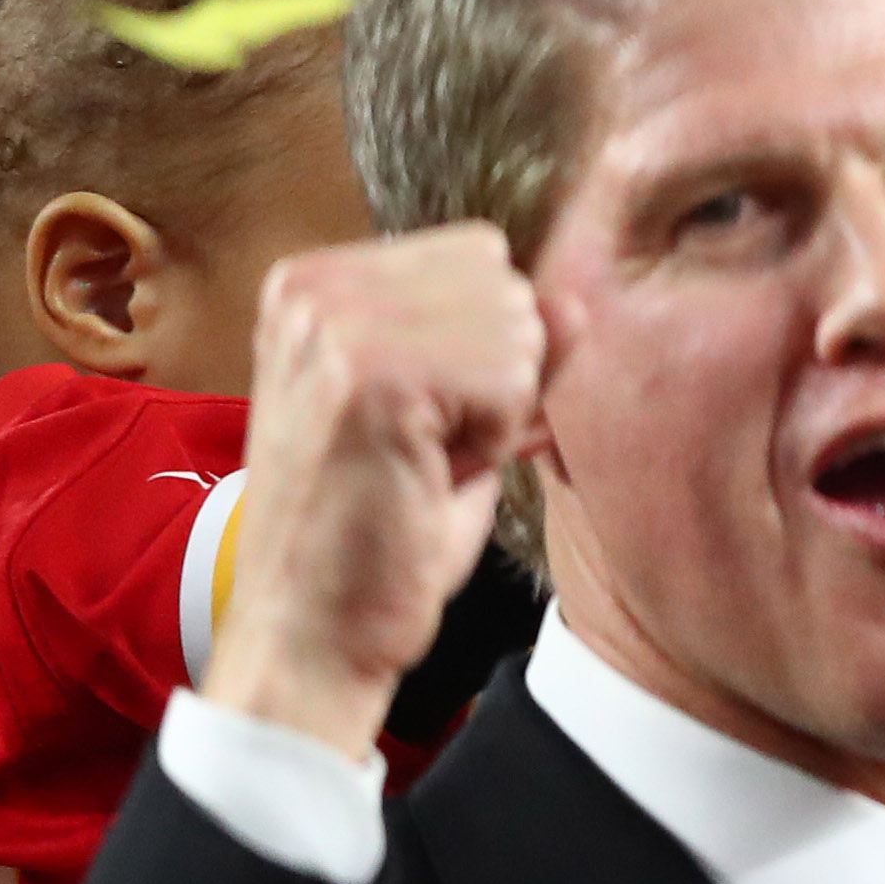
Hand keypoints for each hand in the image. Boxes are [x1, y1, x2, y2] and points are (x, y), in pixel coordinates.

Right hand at [202, 229, 546, 761]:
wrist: (311, 628)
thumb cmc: (379, 525)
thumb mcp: (450, 411)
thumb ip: (507, 341)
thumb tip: (573, 300)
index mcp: (315, 282)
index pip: (480, 255)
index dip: (484, 346)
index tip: (423, 415)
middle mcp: (313, 287)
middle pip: (504, 281)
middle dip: (496, 373)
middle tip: (425, 446)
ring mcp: (334, 327)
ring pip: (516, 325)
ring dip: (496, 408)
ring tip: (421, 461)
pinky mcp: (370, 378)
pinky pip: (509, 378)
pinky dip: (493, 439)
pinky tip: (425, 476)